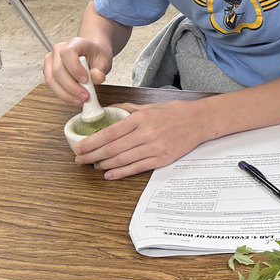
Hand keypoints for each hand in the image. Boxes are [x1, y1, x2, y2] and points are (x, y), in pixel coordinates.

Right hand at [43, 39, 112, 105]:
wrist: (92, 55)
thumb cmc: (96, 55)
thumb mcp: (104, 61)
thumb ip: (100, 69)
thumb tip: (98, 78)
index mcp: (74, 43)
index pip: (67, 54)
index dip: (75, 68)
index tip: (85, 80)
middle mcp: (58, 50)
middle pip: (58, 70)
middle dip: (71, 87)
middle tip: (85, 96)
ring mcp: (51, 61)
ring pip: (51, 80)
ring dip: (65, 93)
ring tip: (80, 100)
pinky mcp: (49, 72)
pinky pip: (52, 85)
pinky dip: (62, 94)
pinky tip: (74, 99)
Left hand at [70, 99, 205, 179]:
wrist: (200, 121)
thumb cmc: (176, 112)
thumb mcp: (151, 106)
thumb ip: (129, 109)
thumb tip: (110, 111)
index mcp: (142, 118)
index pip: (110, 132)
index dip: (92, 142)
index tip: (79, 147)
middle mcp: (147, 133)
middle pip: (112, 148)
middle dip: (92, 155)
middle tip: (80, 159)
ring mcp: (155, 147)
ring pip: (122, 160)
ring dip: (104, 164)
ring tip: (93, 165)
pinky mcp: (162, 159)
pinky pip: (136, 168)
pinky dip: (120, 172)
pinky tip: (109, 174)